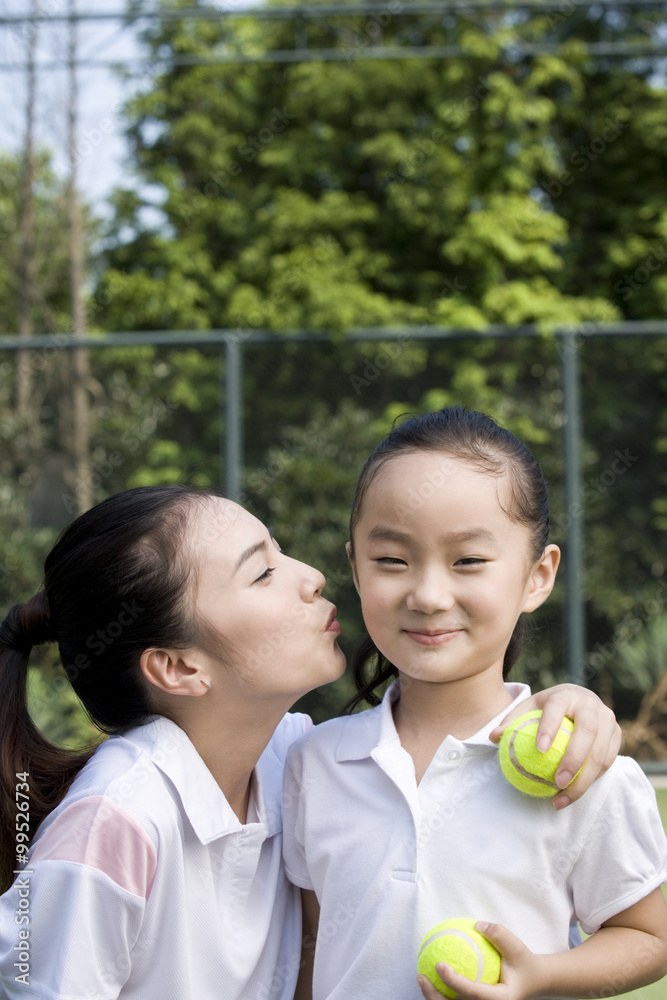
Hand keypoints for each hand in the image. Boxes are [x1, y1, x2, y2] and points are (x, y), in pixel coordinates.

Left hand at [416, 922, 540, 999]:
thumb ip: (500, 935)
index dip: (454, 982)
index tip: (440, 965)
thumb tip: (478, 925)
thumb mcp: (517, 947)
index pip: (474, 994)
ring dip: (434, 997)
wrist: (532, 980)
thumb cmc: (523, 963)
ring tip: (420, 978)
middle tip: (421, 977)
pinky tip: (430, 976)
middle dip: (435, 997)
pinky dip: (441, 992)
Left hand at [489, 683, 620, 809]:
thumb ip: (511, 722)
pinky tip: (572, 794)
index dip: (550, 727)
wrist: (577, 700)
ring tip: (563, 796)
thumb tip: (492, 737)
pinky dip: (592, 780)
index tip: (539, 750)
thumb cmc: (546, 709)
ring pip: (601, 751)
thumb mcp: (528, 710)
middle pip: (587, 731)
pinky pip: (608, 761)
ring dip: (584, 778)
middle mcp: (590, 704)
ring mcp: (608, 719)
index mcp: (565, 694)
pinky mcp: (617, 735)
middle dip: (574, 758)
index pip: (557, 707)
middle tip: (557, 781)